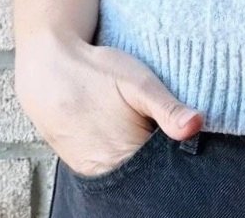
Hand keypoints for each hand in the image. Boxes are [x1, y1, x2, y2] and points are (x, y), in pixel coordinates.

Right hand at [15, 34, 203, 178]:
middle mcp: (110, 172)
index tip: (178, 131)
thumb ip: (168, 108)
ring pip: (130, 173)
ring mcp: (94, 172)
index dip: (178, 152)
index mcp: (128, 156)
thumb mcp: (138, 82)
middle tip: (155, 123)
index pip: (167, 169)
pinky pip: (112, 169)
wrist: (47, 71)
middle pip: (149, 174)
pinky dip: (123, 157)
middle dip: (159, 156)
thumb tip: (197, 125)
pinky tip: (122, 133)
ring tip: (137, 125)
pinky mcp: (83, 167)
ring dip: (141, 157)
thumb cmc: (97, 72)